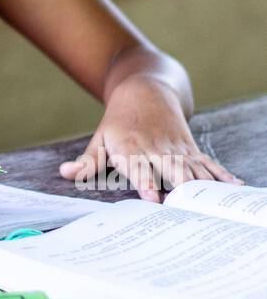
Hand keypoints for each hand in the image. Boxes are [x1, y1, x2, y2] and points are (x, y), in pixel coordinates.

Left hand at [59, 74, 244, 201]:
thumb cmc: (119, 122)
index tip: (152, 197)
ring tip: (213, 204)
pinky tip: (234, 186)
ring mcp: (176, 148)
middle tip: (187, 208)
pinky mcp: (190, 149)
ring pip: (192, 168)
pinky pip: (207, 163)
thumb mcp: (101, 139)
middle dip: (179, 187)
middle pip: (170, 169)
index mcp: (131, 147)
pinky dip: (220, 174)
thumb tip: (65, 173)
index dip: (145, 181)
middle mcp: (156, 148)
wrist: (145, 90)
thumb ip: (87, 162)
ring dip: (203, 185)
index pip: (138, 167)